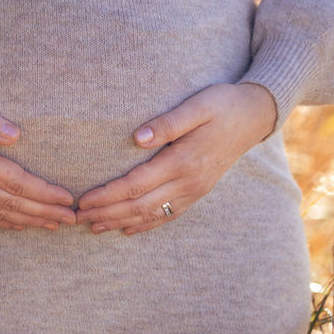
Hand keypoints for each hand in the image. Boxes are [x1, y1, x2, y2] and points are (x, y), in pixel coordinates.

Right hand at [0, 82, 75, 230]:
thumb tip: (16, 134)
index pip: (16, 182)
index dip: (44, 192)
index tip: (68, 198)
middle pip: (12, 203)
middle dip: (45, 212)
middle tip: (72, 220)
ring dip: (28, 221)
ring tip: (53, 226)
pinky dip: (1, 223)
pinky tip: (16, 225)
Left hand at [75, 82, 276, 235]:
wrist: (255, 115)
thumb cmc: (222, 104)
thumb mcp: (197, 106)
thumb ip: (168, 123)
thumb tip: (137, 137)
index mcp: (183, 161)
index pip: (136, 185)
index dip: (107, 195)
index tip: (83, 200)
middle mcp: (189, 182)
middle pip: (140, 206)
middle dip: (107, 213)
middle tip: (78, 218)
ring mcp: (195, 189)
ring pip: (152, 214)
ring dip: (122, 222)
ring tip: (95, 227)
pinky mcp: (199, 190)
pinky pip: (169, 214)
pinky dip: (147, 224)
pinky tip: (129, 229)